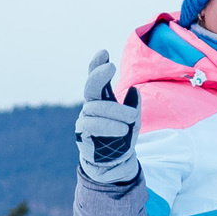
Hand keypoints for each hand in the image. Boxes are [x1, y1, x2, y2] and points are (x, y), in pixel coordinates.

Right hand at [75, 48, 140, 184]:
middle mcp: (91, 106)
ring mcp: (85, 120)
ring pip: (95, 107)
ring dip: (116, 112)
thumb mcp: (133, 119)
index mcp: (102, 99)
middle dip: (99, 75)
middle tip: (111, 68)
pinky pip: (92, 125)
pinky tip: (121, 130)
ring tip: (131, 120)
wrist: (115, 163)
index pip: (96, 78)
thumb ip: (133, 105)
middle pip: (90, 87)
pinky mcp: (83, 135)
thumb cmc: (122, 137)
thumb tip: (134, 91)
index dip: (97, 65)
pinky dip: (109, 126)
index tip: (104, 52)